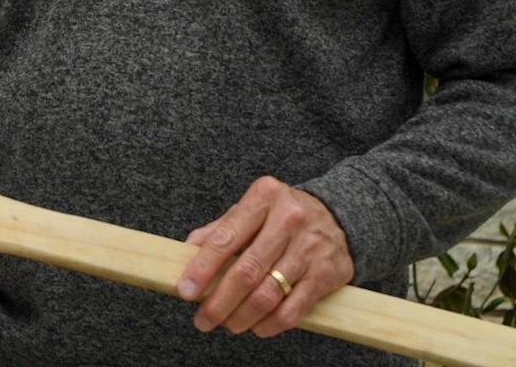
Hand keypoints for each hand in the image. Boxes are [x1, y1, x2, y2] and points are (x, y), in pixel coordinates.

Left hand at [177, 176, 354, 336]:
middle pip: (246, 272)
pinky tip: (256, 327)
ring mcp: (310, 248)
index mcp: (263, 198)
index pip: (225, 239)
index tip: (186, 291)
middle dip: (219, 302)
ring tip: (227, 324)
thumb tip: (184, 253)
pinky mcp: (326, 274)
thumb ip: (219, 230)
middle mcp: (288, 220)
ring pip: (269, 294)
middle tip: (203, 319)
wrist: (339, 216)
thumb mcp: (251, 209)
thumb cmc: (282, 214)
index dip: (202, 269)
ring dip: (242, 317)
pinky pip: (293, 309)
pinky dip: (270, 324)